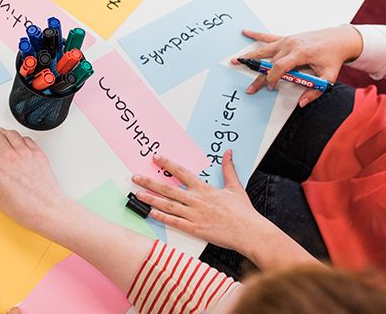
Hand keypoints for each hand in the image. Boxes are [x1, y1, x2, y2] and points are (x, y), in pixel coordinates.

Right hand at [0, 121, 73, 236]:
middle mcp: (9, 157)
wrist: (46, 209)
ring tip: (0, 133)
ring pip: (10, 133)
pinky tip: (17, 141)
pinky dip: (18, 137)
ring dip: (2, 131)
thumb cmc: (23, 207)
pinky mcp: (37, 153)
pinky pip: (25, 138)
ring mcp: (24, 153)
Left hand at [131, 151, 271, 255]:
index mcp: (205, 189)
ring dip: (151, 199)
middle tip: (136, 177)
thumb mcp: (235, 187)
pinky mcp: (195, 229)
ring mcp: (194, 215)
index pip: (182, 173)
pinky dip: (162, 217)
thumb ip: (228, 169)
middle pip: (169, 189)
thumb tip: (228, 152)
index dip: (168, 164)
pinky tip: (151, 212)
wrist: (249, 232)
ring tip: (138, 194)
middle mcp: (196, 200)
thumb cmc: (243, 212)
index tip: (156, 158)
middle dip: (150, 182)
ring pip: (168, 205)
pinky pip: (175, 222)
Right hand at [235, 26, 362, 106]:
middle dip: (259, 76)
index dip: (273, 78)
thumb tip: (302, 103)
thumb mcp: (328, 76)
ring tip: (236, 60)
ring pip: (265, 49)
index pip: (280, 66)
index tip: (271, 87)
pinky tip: (245, 32)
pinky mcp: (287, 38)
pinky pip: (268, 36)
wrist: (338, 39)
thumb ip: (315, 91)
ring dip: (250, 56)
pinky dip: (256, 34)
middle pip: (269, 62)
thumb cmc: (333, 57)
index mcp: (301, 53)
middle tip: (250, 88)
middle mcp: (291, 45)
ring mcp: (287, 40)